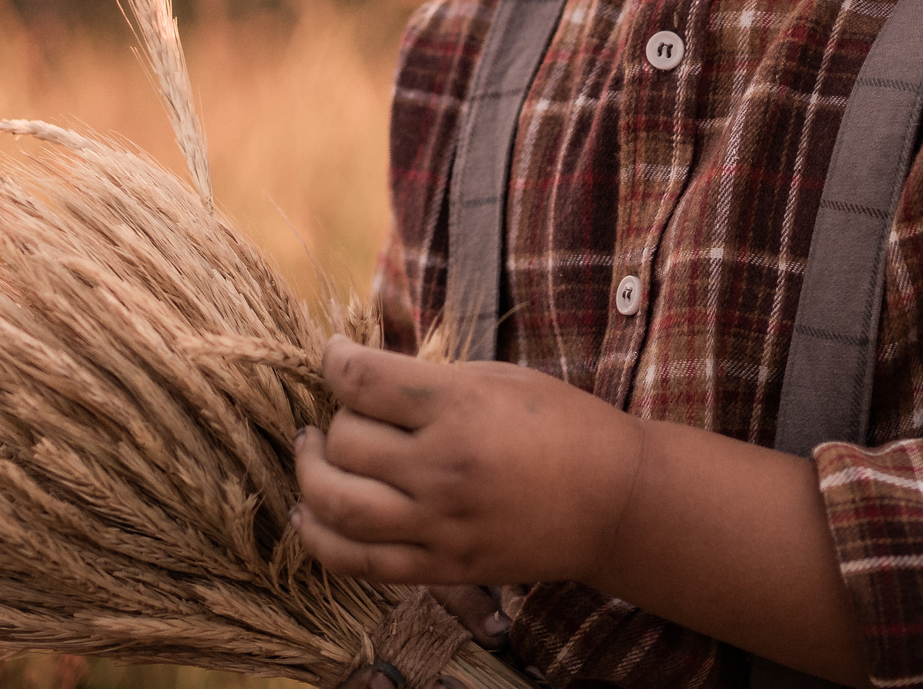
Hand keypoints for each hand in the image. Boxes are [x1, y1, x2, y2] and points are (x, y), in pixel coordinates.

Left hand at [292, 336, 645, 587]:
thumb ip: (430, 379)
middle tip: (349, 409)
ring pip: (335, 503)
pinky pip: (356, 560)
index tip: (333, 353)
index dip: (333, 359)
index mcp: (460, 407)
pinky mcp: (440, 568)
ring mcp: (438, 524)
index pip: (361, 379)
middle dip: (334, 417)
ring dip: (309, 474)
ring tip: (311, 453)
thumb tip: (363, 374)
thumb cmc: (563, 426)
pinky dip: (318, 537)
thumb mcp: (499, 377)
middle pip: (344, 439)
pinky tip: (308, 514)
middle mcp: (442, 467)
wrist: (614, 502)